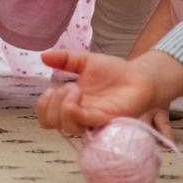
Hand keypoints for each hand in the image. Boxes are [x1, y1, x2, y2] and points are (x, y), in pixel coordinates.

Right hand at [36, 49, 182, 136]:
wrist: (140, 75)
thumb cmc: (115, 72)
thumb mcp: (85, 61)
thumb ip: (64, 59)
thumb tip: (43, 56)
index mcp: (71, 103)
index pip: (46, 117)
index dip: (42, 106)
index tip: (50, 90)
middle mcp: (79, 114)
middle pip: (51, 122)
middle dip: (53, 103)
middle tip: (70, 87)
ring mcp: (92, 118)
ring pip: (67, 126)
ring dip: (63, 107)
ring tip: (76, 90)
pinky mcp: (106, 120)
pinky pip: (85, 122)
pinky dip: (74, 113)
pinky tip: (75, 99)